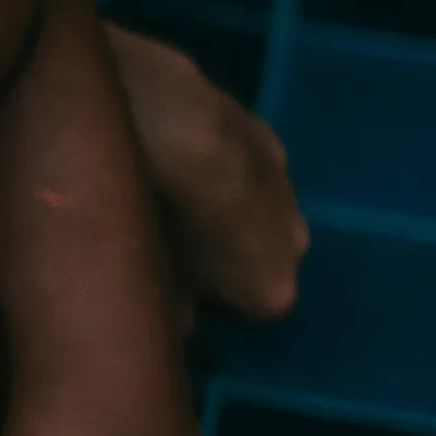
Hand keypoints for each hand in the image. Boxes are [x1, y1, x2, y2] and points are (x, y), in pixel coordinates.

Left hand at [106, 24, 306, 322]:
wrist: (146, 113)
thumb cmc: (140, 214)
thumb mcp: (138, 281)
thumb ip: (164, 313)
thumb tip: (177, 322)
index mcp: (273, 287)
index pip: (250, 315)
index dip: (210, 305)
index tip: (174, 292)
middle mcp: (296, 239)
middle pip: (259, 261)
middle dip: (221, 259)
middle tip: (166, 246)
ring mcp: (285, 180)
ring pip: (255, 209)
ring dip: (221, 208)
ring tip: (163, 195)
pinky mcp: (263, 126)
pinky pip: (240, 162)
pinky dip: (214, 164)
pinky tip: (167, 150)